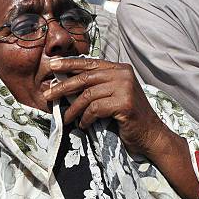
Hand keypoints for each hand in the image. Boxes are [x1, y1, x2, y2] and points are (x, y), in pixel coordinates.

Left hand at [43, 58, 171, 158]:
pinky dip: (85, 119)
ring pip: (88, 95)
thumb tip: (65, 84)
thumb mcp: (112, 96)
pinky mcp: (124, 104)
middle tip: (47, 95)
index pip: (90, 63)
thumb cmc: (127, 117)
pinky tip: (83, 125)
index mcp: (120, 69)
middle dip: (63, 87)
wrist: (150, 135)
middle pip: (85, 78)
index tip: (52, 66)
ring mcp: (125, 88)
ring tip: (66, 118)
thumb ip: (96, 86)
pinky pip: (95, 109)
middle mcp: (124, 74)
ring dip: (73, 109)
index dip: (69, 64)